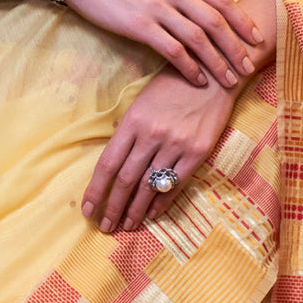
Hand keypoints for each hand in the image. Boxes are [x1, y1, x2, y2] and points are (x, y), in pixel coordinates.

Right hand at [66, 0, 261, 87]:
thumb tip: (199, 4)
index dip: (241, 20)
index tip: (256, 39)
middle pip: (215, 20)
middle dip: (236, 47)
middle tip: (248, 68)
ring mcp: (156, 5)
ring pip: (198, 38)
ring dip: (217, 62)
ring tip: (228, 80)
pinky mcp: (139, 24)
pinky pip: (173, 50)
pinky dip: (189, 67)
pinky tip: (197, 81)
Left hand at [82, 69, 237, 232]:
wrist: (214, 75)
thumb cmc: (174, 87)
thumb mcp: (143, 101)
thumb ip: (128, 132)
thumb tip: (114, 165)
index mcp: (133, 121)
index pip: (108, 164)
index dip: (96, 191)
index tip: (88, 211)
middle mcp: (152, 134)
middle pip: (126, 181)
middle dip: (113, 208)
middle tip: (105, 227)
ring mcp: (176, 144)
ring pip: (149, 187)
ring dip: (135, 211)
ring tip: (127, 226)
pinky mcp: (197, 152)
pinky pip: (175, 185)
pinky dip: (161, 202)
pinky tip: (152, 214)